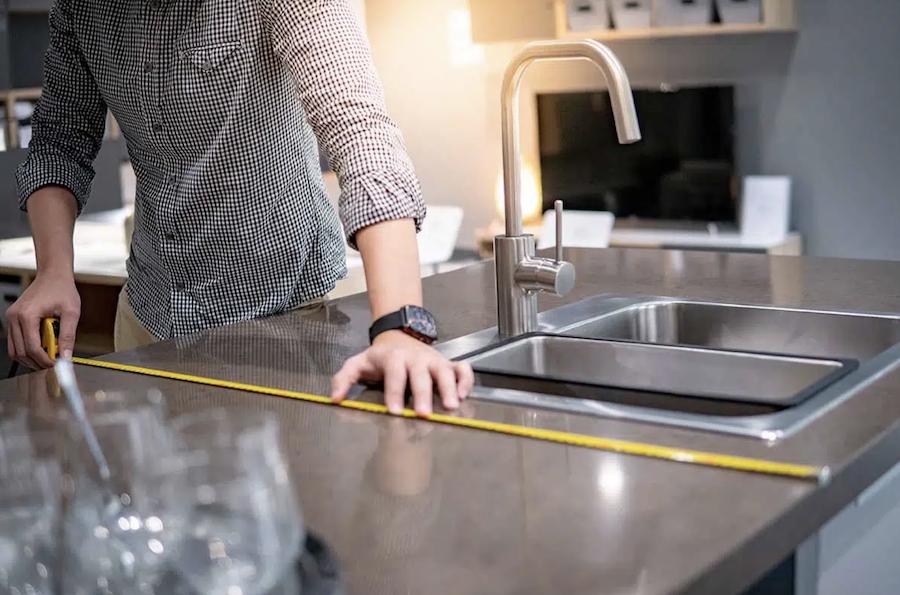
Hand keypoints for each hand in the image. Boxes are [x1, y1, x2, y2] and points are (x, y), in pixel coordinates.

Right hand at [6, 274, 80, 368]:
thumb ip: (68, 335)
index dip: (44, 360)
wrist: (53, 275)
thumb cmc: (62, 289)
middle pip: (20, 351)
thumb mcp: (72, 312)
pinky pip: (15, 341)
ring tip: (48, 357)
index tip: (56, 364)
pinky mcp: (13, 319)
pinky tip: (41, 349)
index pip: (32, 347)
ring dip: (30, 357)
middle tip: (52, 363)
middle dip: (36, 361)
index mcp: (27, 315)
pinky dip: (26, 349)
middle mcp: (15, 317)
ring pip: (14, 349)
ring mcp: (11, 318)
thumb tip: (66, 356)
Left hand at [331, 330, 474, 415]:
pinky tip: (463, 396)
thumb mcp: (357, 364)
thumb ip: (343, 380)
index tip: (394, 411)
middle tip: (424, 414)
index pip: (394, 374)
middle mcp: (415, 358)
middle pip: (421, 375)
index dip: (394, 392)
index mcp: (393, 358)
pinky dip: (466, 380)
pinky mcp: (446, 363)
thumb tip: (335, 399)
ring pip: (445, 371)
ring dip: (449, 388)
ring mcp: (433, 360)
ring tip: (451, 407)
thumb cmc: (379, 357)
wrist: (398, 335)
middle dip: (423, 395)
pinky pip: (462, 369)